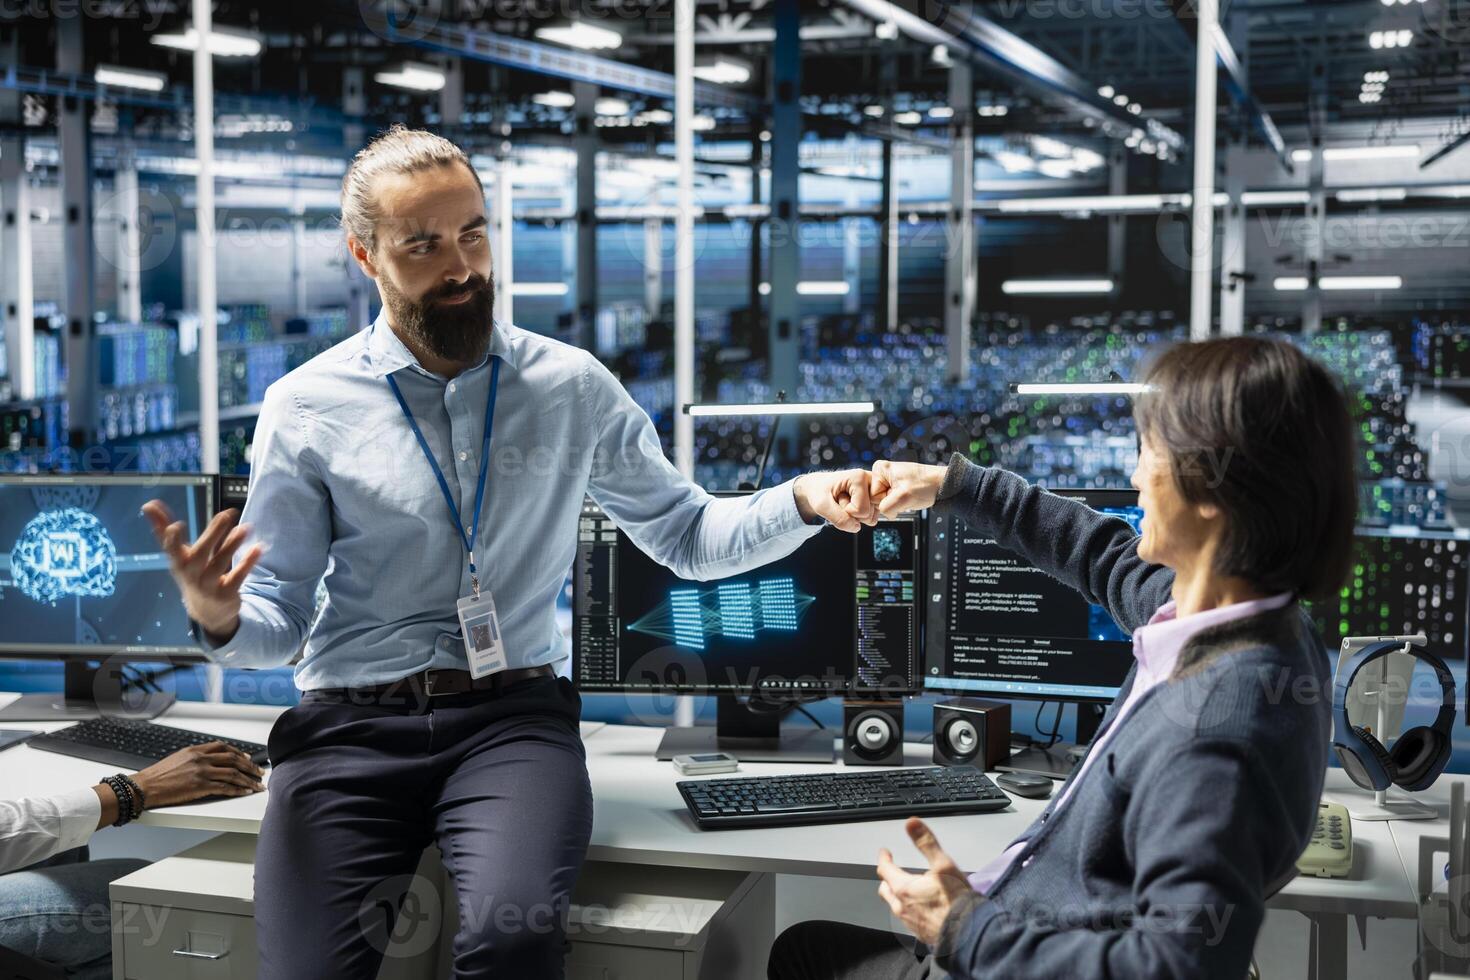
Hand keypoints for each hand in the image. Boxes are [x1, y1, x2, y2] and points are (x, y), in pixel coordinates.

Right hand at [131, 742, 265, 807]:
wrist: (145, 786)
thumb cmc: (158, 775)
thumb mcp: (178, 758)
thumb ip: (195, 758)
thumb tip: (209, 761)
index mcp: (196, 750)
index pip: (223, 747)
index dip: (238, 752)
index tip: (247, 758)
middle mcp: (201, 758)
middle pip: (233, 759)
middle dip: (249, 766)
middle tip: (259, 771)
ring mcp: (202, 772)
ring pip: (233, 774)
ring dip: (248, 779)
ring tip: (257, 784)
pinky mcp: (201, 786)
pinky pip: (225, 787)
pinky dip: (238, 790)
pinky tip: (245, 792)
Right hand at [142, 501, 262, 642]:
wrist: (207, 611)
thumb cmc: (191, 573)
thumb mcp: (178, 555)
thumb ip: (164, 529)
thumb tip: (149, 504)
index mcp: (178, 562)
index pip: (171, 549)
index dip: (172, 539)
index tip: (176, 525)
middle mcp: (191, 574)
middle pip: (200, 554)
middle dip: (212, 534)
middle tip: (225, 515)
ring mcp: (209, 585)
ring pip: (220, 564)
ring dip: (232, 545)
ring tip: (244, 528)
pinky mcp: (226, 593)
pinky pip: (237, 577)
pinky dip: (247, 563)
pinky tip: (257, 548)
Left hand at [793, 469, 877, 531]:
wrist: (817, 487)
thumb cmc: (818, 492)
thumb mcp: (821, 506)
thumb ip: (838, 518)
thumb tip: (857, 527)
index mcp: (860, 477)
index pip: (861, 510)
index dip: (847, 511)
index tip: (838, 498)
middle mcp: (871, 481)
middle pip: (868, 515)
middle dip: (851, 513)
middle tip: (841, 499)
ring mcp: (875, 492)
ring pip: (871, 519)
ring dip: (854, 515)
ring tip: (845, 501)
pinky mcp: (875, 500)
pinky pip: (871, 519)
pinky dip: (858, 517)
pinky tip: (851, 504)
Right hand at [870, 460, 947, 516]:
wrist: (941, 485)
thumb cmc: (926, 485)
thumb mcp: (903, 498)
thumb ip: (885, 507)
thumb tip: (880, 513)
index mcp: (879, 469)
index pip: (871, 495)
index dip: (886, 499)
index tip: (899, 493)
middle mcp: (881, 473)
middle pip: (875, 499)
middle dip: (890, 502)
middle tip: (904, 496)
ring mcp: (887, 481)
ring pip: (882, 502)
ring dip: (895, 504)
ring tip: (907, 496)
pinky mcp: (893, 488)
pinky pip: (889, 502)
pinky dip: (898, 504)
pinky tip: (907, 498)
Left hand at [876, 818, 972, 947]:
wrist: (969, 934)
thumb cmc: (957, 902)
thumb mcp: (943, 864)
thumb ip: (926, 843)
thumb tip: (912, 824)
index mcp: (904, 889)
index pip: (885, 870)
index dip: (884, 858)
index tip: (885, 853)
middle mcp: (903, 908)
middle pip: (886, 890)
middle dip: (887, 878)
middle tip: (891, 871)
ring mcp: (911, 923)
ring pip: (895, 906)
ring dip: (897, 895)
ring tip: (906, 888)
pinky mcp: (921, 934)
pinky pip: (908, 919)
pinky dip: (910, 909)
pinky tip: (921, 908)